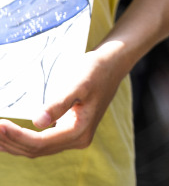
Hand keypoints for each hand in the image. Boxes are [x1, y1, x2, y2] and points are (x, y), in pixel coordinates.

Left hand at [0, 42, 125, 157]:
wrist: (113, 64)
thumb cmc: (97, 69)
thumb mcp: (80, 82)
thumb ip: (60, 103)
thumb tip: (37, 122)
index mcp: (79, 132)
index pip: (40, 142)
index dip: (17, 136)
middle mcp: (76, 140)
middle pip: (35, 150)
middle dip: (10, 142)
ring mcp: (72, 137)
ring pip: (36, 149)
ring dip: (13, 144)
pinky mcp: (67, 131)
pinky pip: (40, 142)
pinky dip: (22, 140)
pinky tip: (10, 135)